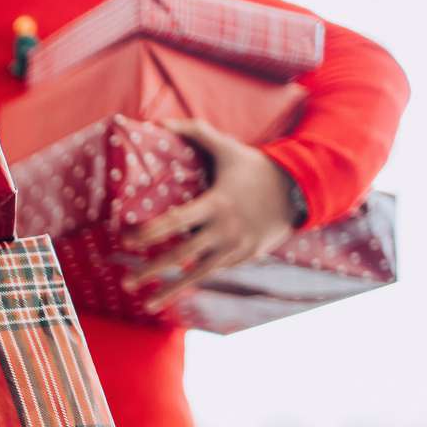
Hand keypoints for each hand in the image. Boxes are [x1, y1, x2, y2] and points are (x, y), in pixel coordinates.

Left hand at [121, 118, 299, 313]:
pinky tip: (169, 293)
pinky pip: (211, 272)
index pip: (177, 220)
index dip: (151, 232)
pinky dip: (190, 282)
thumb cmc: (255, 167)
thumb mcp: (228, 148)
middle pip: (181, 254)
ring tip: (145, 303)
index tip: (127, 241)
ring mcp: (235, 247)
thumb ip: (196, 133)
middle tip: (126, 281)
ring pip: (197, 273)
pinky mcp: (242, 258)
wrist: (300, 190)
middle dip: (152, 269)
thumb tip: (159, 123)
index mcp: (216, 203)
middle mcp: (225, 229)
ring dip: (170, 289)